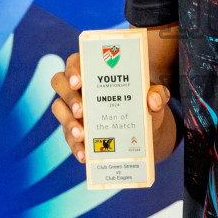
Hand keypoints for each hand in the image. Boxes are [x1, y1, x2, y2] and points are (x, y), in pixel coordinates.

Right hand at [50, 51, 172, 164]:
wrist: (144, 132)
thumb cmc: (144, 105)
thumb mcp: (155, 98)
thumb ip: (158, 95)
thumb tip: (154, 98)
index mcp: (94, 71)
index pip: (75, 62)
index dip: (73, 69)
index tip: (79, 81)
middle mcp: (79, 87)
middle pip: (59, 82)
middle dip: (68, 96)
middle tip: (81, 111)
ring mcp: (73, 109)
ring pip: (59, 109)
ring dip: (67, 122)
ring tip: (82, 135)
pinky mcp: (74, 130)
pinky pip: (67, 137)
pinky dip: (74, 146)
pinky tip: (84, 154)